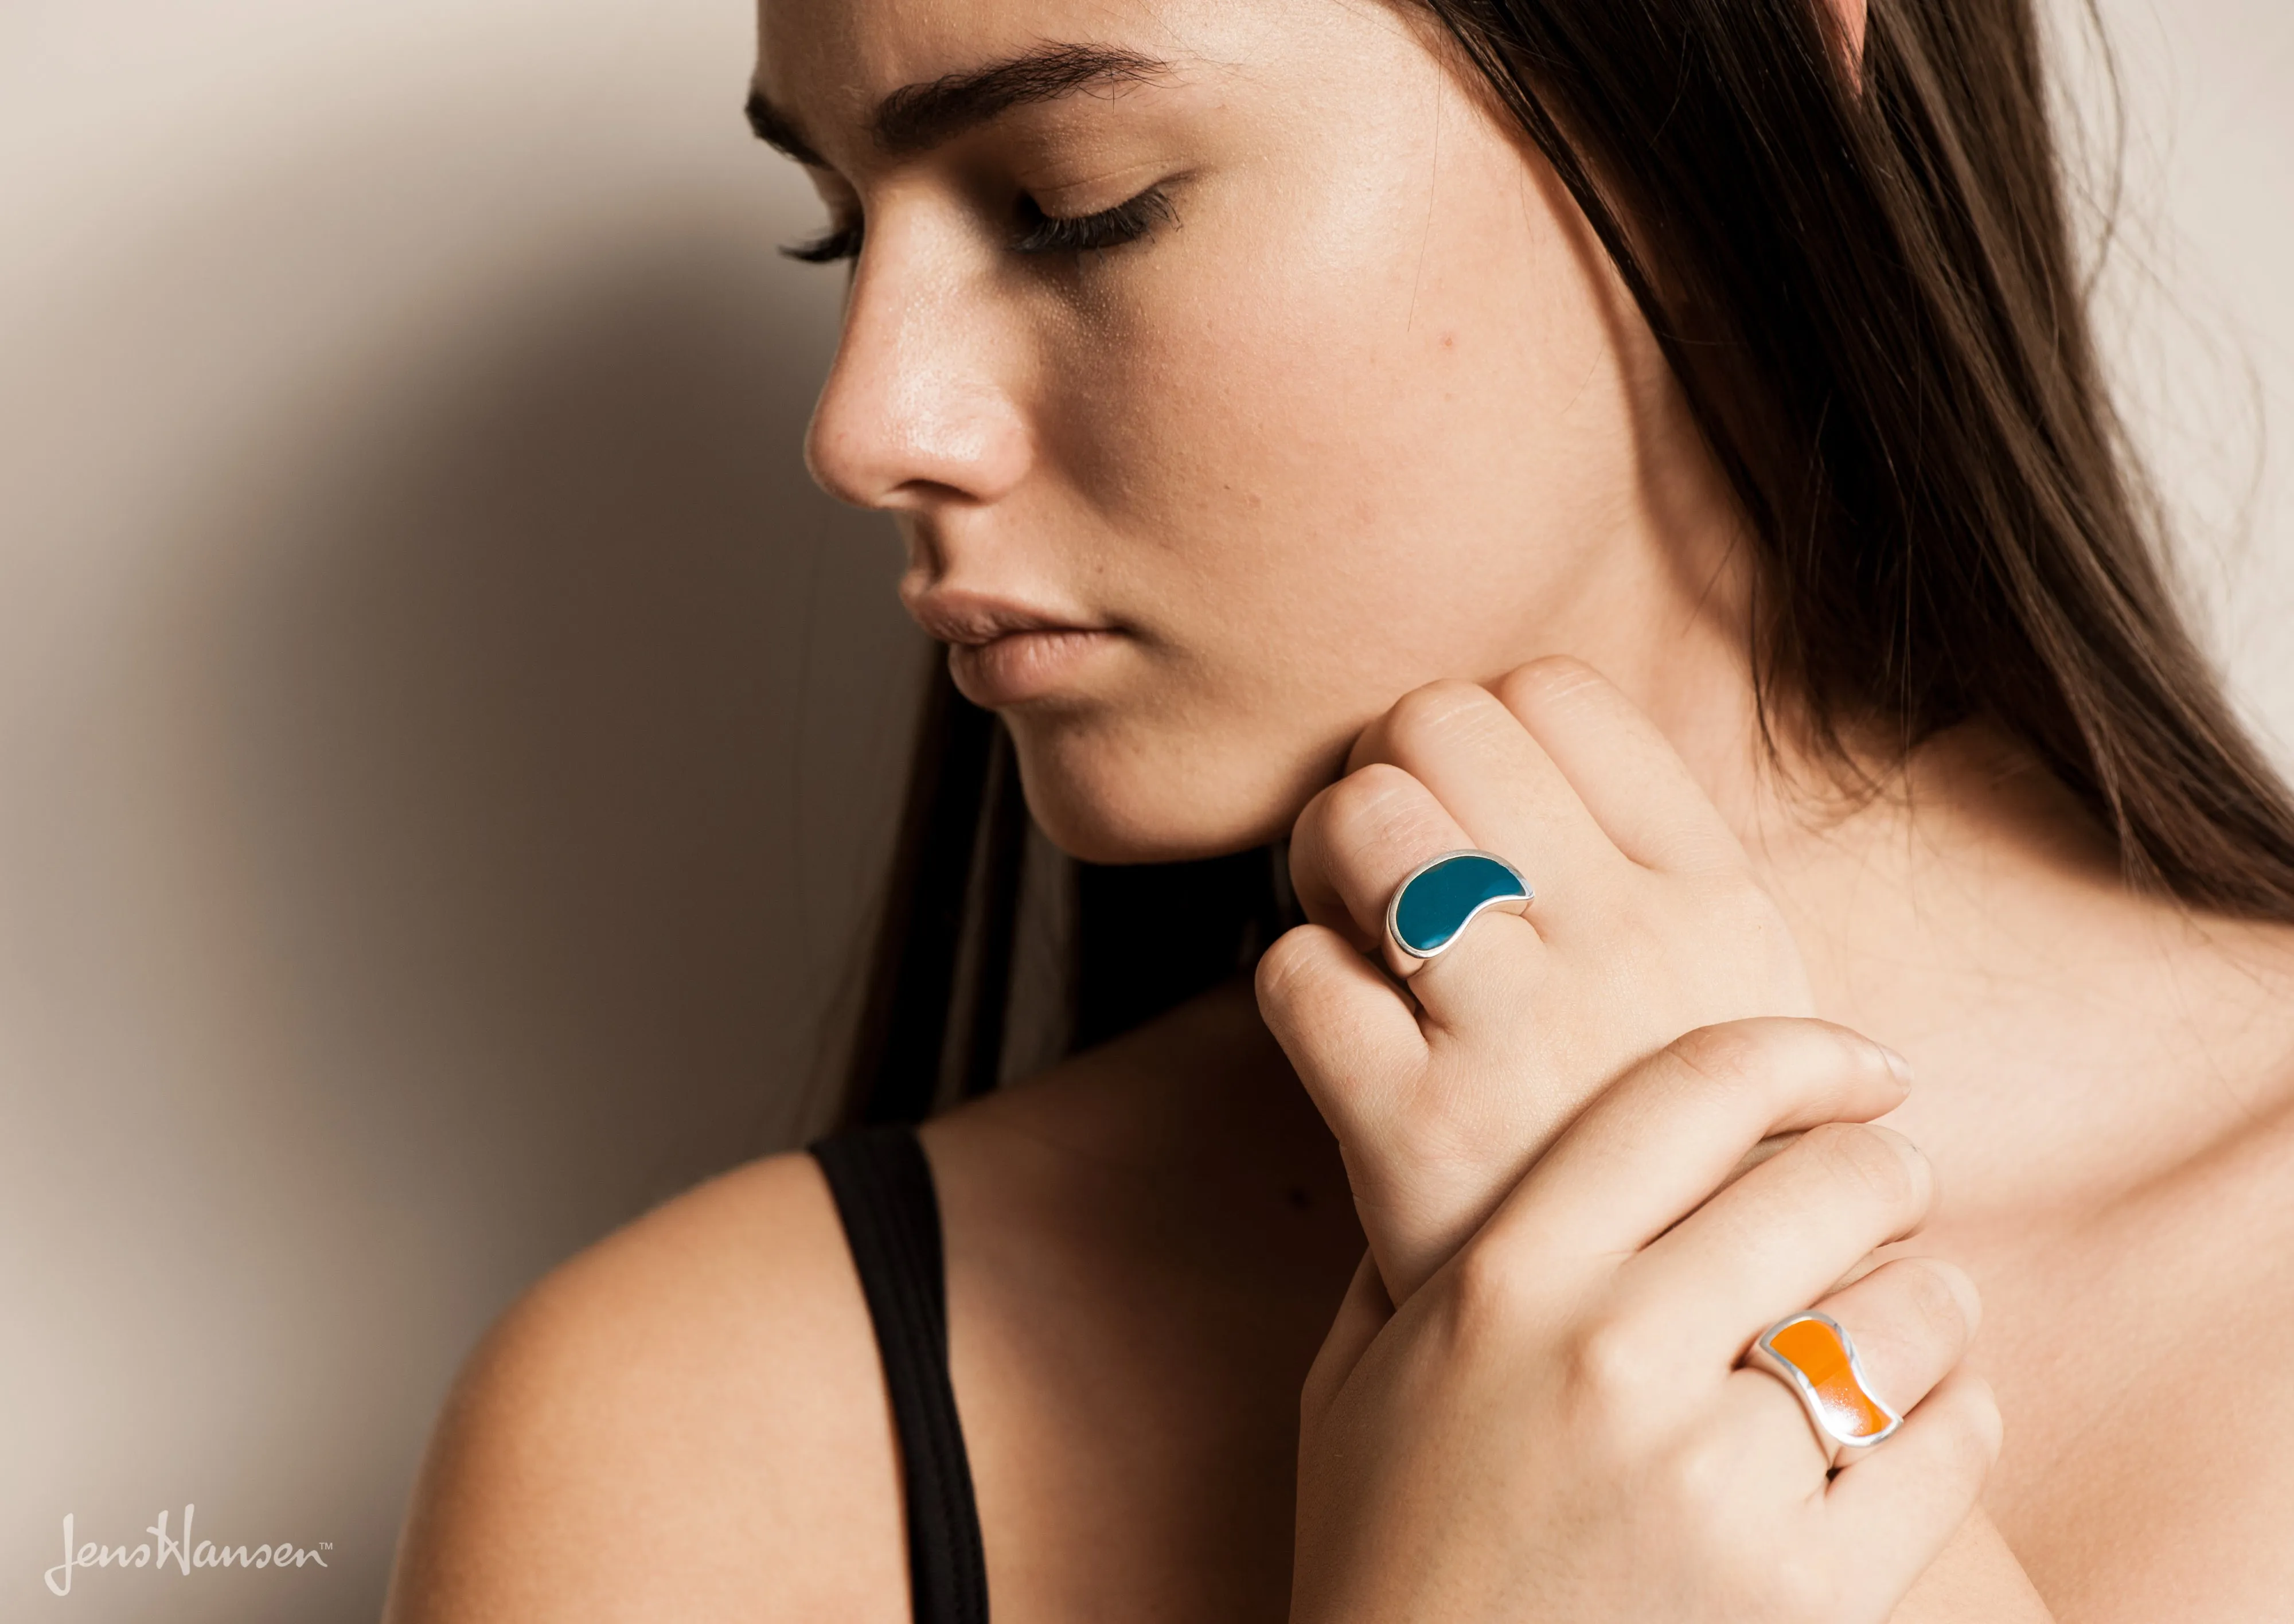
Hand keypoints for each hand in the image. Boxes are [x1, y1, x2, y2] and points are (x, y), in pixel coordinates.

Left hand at [1257, 660, 2026, 1621]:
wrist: (1692, 1376)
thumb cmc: (1679, 1165)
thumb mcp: (1729, 1005)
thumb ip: (1639, 870)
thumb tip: (1512, 728)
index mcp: (1714, 900)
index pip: (1548, 689)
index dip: (1476, 728)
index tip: (1472, 814)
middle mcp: (1629, 946)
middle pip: (1436, 720)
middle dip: (1387, 774)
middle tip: (1396, 869)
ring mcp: (1523, 1035)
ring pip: (1362, 818)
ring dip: (1329, 862)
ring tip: (1365, 937)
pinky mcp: (1415, 1129)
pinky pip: (1292, 970)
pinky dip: (1294, 991)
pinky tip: (1343, 1042)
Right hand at [1283, 1017, 2000, 1623]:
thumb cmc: (1386, 1562)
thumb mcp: (1351, 1387)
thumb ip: (1410, 1260)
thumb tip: (1457, 1163)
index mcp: (1503, 1282)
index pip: (1691, 1092)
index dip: (1803, 1050)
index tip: (1858, 1067)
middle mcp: (1610, 1356)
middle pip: (1827, 1181)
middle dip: (1887, 1168)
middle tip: (1896, 1184)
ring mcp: (1713, 1476)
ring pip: (1910, 1310)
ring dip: (1930, 1297)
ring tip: (1911, 1312)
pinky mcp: (1806, 1589)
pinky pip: (1948, 1441)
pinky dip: (1957, 1411)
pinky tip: (1920, 1414)